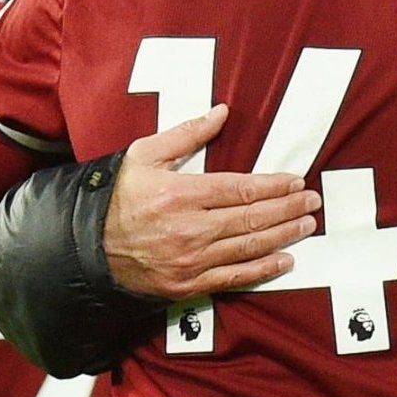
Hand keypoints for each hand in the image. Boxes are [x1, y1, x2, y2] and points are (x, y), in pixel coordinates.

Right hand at [103, 106, 321, 299]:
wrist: (84, 247)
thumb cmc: (116, 197)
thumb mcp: (144, 155)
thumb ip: (186, 134)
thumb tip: (222, 112)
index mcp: (181, 193)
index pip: (242, 188)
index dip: (275, 185)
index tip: (296, 180)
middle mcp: (190, 228)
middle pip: (253, 218)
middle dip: (288, 208)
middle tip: (312, 201)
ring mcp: (190, 260)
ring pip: (249, 247)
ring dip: (284, 235)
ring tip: (306, 224)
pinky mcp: (188, 284)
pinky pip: (234, 277)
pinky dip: (263, 269)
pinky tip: (285, 260)